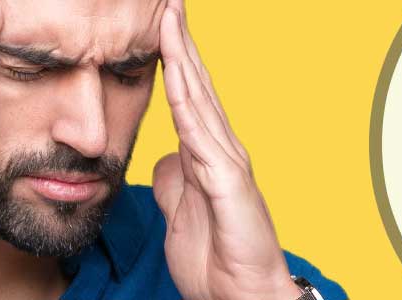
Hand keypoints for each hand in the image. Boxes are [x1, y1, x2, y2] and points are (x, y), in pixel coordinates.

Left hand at [151, 2, 302, 298]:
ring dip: (183, 57)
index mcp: (208, 155)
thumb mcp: (182, 213)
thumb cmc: (218, 260)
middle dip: (180, 40)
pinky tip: (176, 77)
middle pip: (196, 84)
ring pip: (199, 98)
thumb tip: (166, 158)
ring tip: (169, 17)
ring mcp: (227, 162)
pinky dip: (187, 103)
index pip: (187, 95)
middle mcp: (222, 149)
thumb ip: (176, 181)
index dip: (173, 57)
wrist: (242, 297)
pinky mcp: (229, 182)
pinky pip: (201, 135)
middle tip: (168, 1)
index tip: (159, 21)